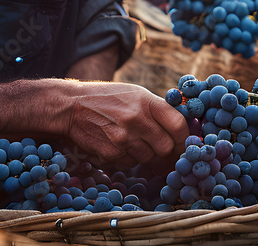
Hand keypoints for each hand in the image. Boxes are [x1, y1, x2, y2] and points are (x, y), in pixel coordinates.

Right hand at [63, 82, 187, 167]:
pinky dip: (129, 158)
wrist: (72, 106)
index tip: (183, 143)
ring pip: (149, 158)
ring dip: (146, 155)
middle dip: (167, 151)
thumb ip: (157, 110)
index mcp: (146, 101)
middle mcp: (137, 119)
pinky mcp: (111, 153)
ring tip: (134, 141)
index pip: (178, 125)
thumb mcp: (135, 94)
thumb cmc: (108, 98)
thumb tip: (181, 131)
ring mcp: (123, 138)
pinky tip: (119, 144)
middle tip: (163, 149)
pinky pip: (130, 163)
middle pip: (166, 147)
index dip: (184, 138)